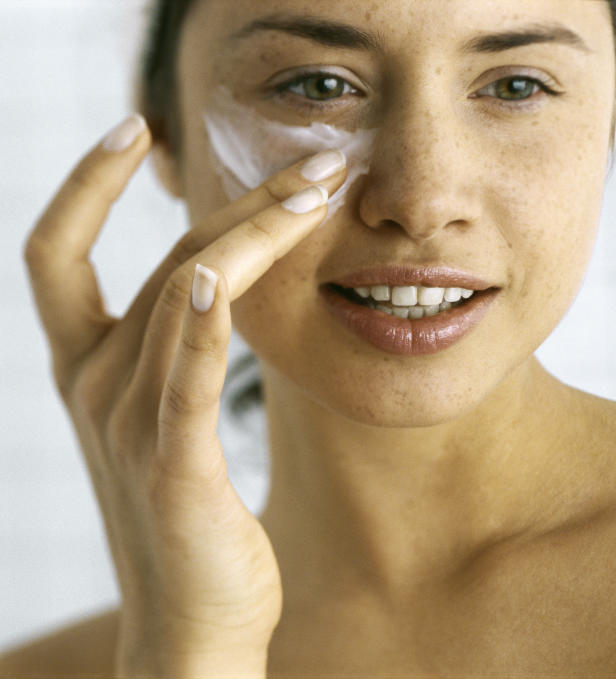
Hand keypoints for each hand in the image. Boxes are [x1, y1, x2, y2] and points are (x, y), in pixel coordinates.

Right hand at [22, 114, 346, 677]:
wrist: (191, 631)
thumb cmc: (193, 523)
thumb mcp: (171, 424)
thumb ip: (180, 356)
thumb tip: (216, 290)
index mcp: (88, 372)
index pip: (54, 253)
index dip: (85, 184)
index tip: (135, 125)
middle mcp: (95, 387)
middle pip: (162, 260)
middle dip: (238, 200)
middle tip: (315, 163)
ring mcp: (128, 426)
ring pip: (184, 295)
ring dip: (250, 235)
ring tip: (315, 191)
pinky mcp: (173, 466)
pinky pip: (187, 377)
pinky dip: (204, 321)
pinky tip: (228, 273)